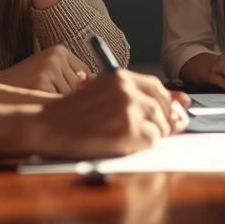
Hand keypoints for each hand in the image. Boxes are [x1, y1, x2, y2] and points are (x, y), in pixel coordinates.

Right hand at [0, 44, 89, 93]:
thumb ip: (71, 76)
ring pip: (70, 95)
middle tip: (50, 96)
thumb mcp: (50, 71)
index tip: (69, 94)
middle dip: (70, 96)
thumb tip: (98, 87)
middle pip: (80, 84)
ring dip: (59, 102)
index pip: (86, 73)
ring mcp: (49, 68)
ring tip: (41, 96)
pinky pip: (58, 101)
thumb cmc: (28, 83)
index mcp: (60, 50)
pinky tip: (36, 100)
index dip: (80, 88)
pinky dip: (50, 106)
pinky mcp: (41, 82)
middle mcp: (56, 56)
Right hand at [25, 70, 189, 157]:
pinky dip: (140, 147)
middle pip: (163, 108)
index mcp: (120, 76)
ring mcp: (129, 108)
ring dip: (148, 136)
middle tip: (143, 133)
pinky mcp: (128, 130)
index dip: (164, 104)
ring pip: (160, 126)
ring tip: (122, 138)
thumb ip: (135, 99)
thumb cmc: (71, 115)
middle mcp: (127, 88)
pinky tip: (120, 145)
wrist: (45, 126)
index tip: (165, 116)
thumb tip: (180, 113)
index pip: (157, 88)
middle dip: (160, 124)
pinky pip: (151, 141)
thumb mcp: (102, 97)